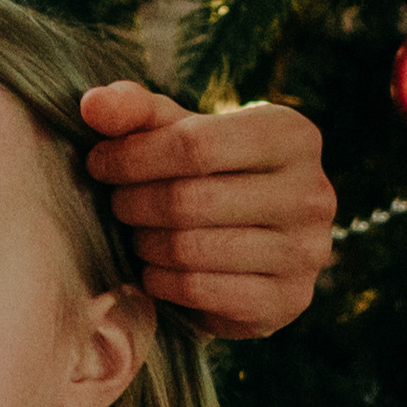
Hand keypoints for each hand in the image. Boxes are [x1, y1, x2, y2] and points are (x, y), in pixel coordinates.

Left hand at [80, 81, 334, 340]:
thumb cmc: (207, 175)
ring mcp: (307, 252)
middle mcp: (313, 192)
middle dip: (134, 203)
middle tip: (118, 205)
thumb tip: (93, 105)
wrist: (250, 248)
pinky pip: (199, 290)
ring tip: (137, 235)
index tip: (99, 164)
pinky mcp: (288, 300)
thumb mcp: (176, 132)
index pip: (195, 145)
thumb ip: (134, 110)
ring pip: (190, 249)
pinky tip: (154, 270)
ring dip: (145, 244)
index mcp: (293, 135)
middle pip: (189, 200)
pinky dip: (161, 282)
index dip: (133, 157)